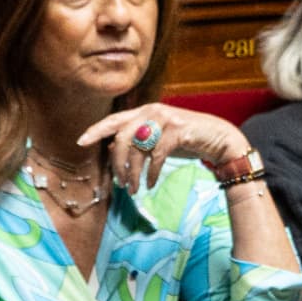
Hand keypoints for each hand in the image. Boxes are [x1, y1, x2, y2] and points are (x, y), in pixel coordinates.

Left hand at [80, 104, 247, 193]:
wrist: (221, 139)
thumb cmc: (188, 139)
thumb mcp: (159, 138)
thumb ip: (138, 139)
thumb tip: (113, 148)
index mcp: (144, 111)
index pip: (114, 120)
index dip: (96, 130)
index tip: (81, 142)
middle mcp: (152, 111)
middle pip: (122, 138)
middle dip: (117, 164)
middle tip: (119, 183)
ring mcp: (165, 119)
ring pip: (137, 149)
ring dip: (132, 173)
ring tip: (133, 189)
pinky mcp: (178, 131)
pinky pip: (155, 156)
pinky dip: (151, 173)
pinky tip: (149, 184)